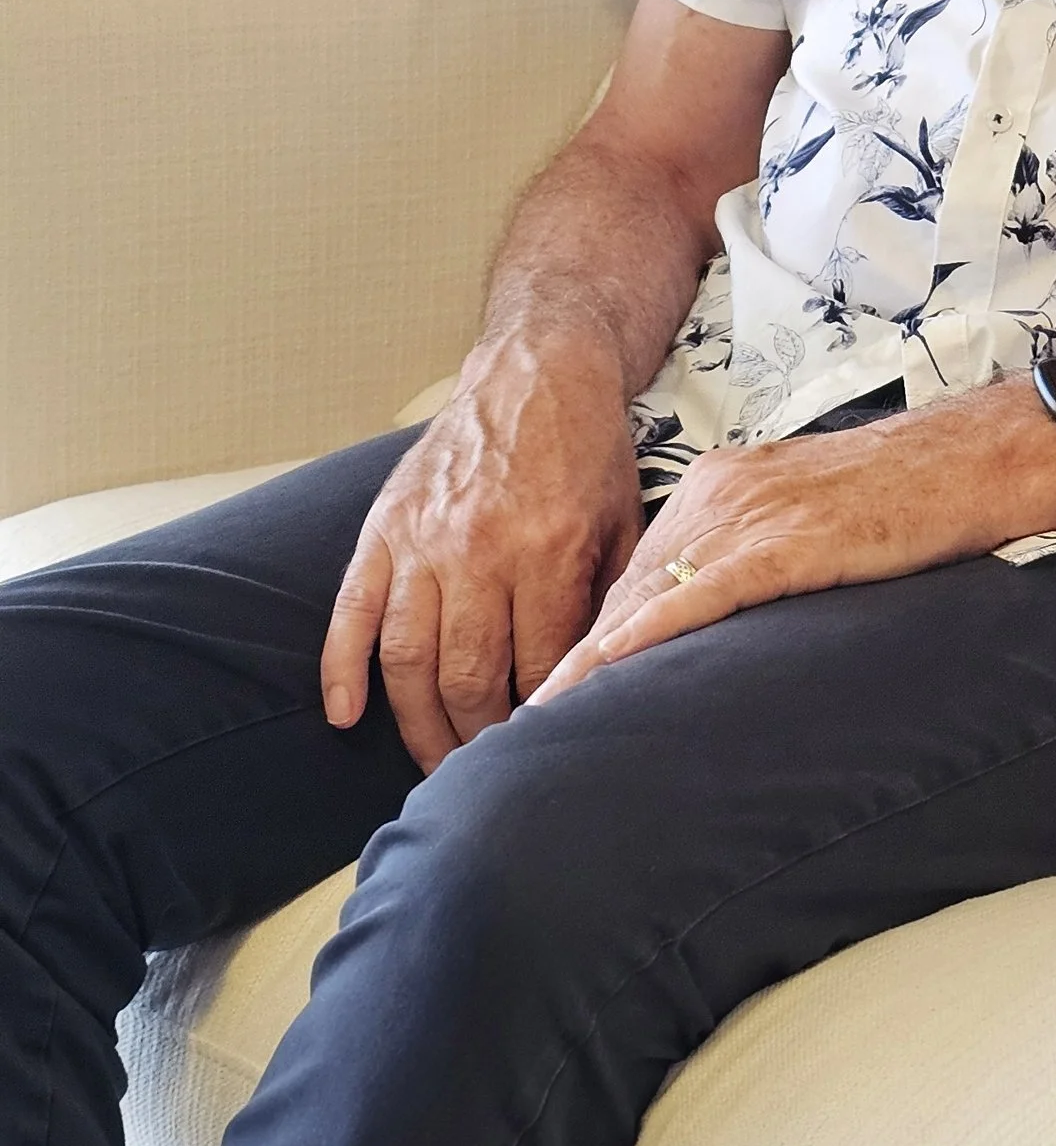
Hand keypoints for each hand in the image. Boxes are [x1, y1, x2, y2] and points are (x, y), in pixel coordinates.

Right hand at [321, 349, 645, 770]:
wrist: (536, 372)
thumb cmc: (588, 453)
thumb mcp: (624, 523)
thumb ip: (609, 600)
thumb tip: (597, 682)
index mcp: (548, 551)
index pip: (536, 667)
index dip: (537, 719)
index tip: (542, 751)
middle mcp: (479, 551)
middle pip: (464, 677)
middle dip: (475, 738)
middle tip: (483, 772)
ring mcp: (423, 542)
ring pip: (405, 659)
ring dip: (416, 723)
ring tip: (434, 762)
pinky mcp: (385, 529)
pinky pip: (350, 612)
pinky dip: (341, 670)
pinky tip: (344, 716)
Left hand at [528, 391, 1055, 704]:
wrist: (983, 455)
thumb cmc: (917, 495)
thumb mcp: (817, 521)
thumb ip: (761, 560)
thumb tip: (726, 630)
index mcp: (725, 485)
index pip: (635, 573)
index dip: (590, 640)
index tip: (550, 696)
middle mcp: (718, 492)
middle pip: (622, 590)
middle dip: (570, 664)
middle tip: (516, 732)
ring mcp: (747, 515)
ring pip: (639, 599)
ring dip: (581, 670)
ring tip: (531, 732)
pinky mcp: (781, 544)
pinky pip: (688, 601)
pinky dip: (633, 648)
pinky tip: (591, 686)